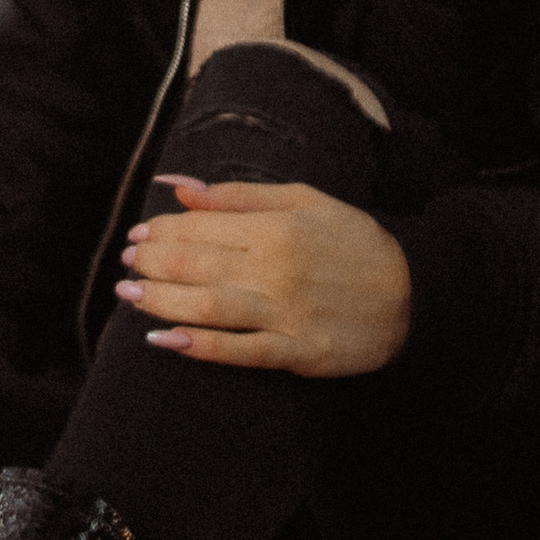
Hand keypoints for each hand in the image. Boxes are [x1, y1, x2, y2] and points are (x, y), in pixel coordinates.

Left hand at [116, 177, 411, 375]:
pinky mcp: (298, 354)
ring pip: (208, 308)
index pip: (201, 227)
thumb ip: (235, 195)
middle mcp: (276, 270)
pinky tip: (165, 341)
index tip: (138, 233)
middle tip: (125, 263)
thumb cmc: (352, 239)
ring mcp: (286, 315)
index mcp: (275, 228)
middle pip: (197, 265)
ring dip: (161, 302)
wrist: (413, 292)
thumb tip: (176, 185)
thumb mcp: (301, 200)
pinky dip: (200, 348)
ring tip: (128, 297)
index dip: (162, 230)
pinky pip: (240, 352)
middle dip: (152, 263)